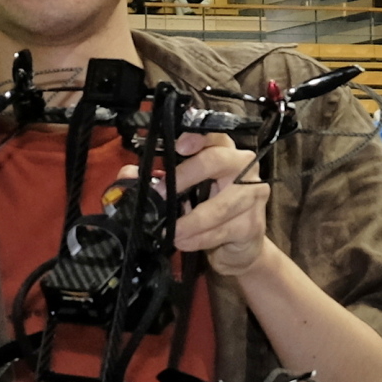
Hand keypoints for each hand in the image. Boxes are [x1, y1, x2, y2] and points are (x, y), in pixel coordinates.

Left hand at [163, 133, 271, 276]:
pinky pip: (221, 231)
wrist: (240, 246)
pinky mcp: (252, 224)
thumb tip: (128, 176)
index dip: (196, 138)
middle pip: (216, 161)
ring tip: (170, 231)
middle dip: (185, 177)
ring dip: (189, 221)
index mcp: (225, 152)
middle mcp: (243, 167)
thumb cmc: (210, 211)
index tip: (179, 146)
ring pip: (219, 206)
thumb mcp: (184, 192)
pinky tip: (184, 241)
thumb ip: (158, 180)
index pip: (213, 135)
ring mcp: (253, 195)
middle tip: (161, 195)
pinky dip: (198, 239)